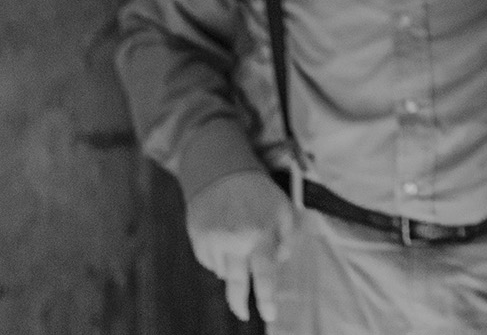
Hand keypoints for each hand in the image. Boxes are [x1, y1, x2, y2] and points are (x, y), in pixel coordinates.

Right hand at [185, 169, 294, 323]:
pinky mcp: (198, 239)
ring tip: (237, 244)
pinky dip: (219, 257)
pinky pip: (211, 262)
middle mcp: (236, 241)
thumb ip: (288, 237)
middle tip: (245, 313)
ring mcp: (214, 241)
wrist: (222, 171)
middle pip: (238, 284)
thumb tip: (280, 262)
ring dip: (234, 267)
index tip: (269, 315)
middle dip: (241, 303)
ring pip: (225, 273)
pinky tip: (224, 238)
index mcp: (261, 233)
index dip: (266, 299)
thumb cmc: (258, 192)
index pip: (265, 275)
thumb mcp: (283, 209)